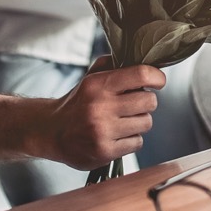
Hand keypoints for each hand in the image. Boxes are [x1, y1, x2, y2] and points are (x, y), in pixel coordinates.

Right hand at [43, 63, 165, 169]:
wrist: (52, 132)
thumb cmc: (79, 102)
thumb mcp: (91, 78)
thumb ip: (114, 65)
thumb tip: (143, 59)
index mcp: (99, 84)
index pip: (141, 74)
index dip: (157, 77)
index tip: (158, 81)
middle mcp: (100, 107)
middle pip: (149, 101)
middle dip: (146, 101)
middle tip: (135, 104)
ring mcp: (102, 131)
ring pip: (146, 122)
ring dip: (139, 121)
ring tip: (124, 121)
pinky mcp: (105, 151)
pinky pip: (137, 142)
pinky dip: (131, 139)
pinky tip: (117, 135)